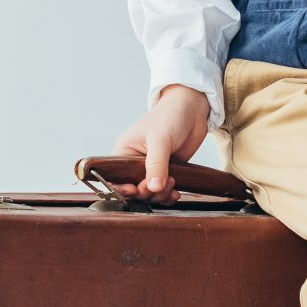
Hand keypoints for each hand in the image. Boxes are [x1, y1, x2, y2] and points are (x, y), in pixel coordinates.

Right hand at [108, 83, 210, 200]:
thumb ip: (156, 164)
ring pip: (149, 193)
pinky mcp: (166, 173)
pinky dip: (168, 196)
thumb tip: (153, 188)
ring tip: (172, 184)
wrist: (192, 110)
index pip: (114, 176)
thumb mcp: (160, 139)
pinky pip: (163, 191)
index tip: (135, 190)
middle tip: (158, 187)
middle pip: (133, 189)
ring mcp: (151, 169)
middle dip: (145, 193)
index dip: (121, 188)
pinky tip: (175, 193)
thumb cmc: (170, 116)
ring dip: (159, 195)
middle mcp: (134, 163)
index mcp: (124, 151)